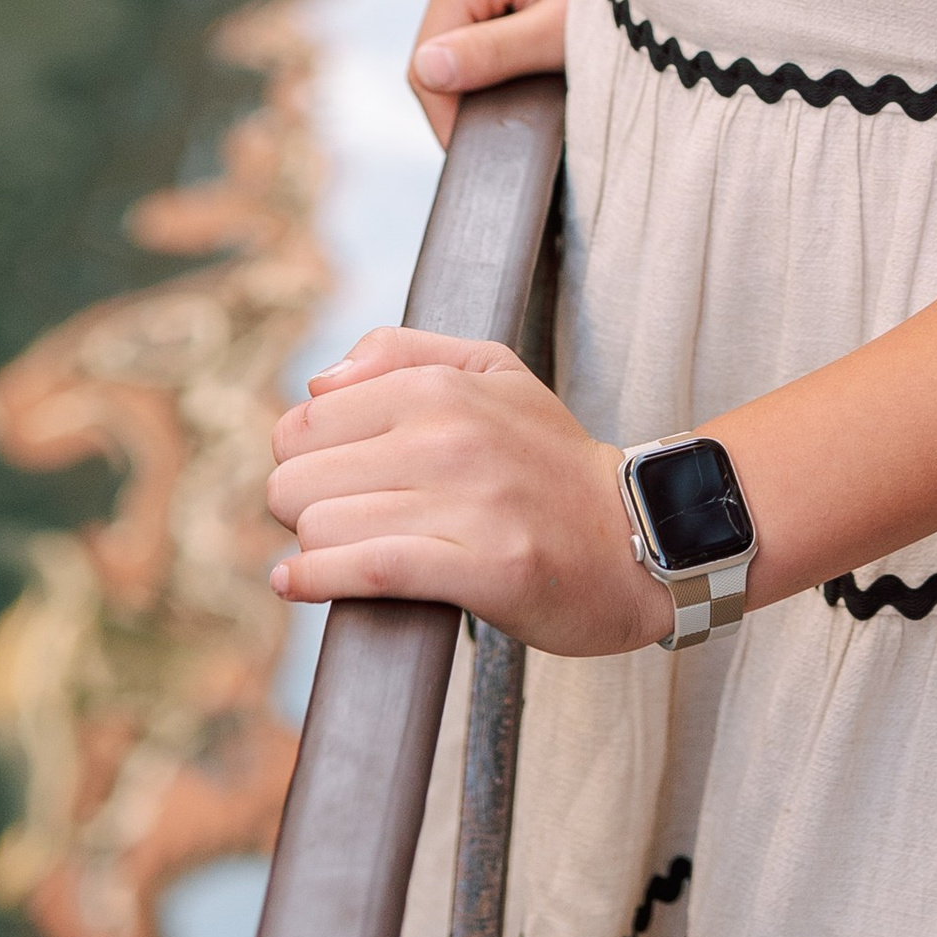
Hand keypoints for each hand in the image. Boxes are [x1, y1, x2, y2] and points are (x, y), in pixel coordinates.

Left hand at [266, 328, 662, 653]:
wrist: (638, 536)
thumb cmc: (551, 459)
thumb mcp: (493, 371)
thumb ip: (399, 353)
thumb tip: (317, 383)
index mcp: (441, 388)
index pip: (305, 421)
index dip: (302, 457)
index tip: (324, 478)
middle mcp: (448, 438)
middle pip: (298, 478)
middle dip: (300, 505)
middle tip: (334, 518)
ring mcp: (466, 504)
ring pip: (322, 526)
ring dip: (316, 549)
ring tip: (339, 553)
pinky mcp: (481, 568)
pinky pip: (367, 571)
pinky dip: (318, 580)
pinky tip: (298, 583)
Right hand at [407, 0, 600, 147]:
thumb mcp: (560, 32)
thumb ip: (492, 54)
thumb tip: (427, 71)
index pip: (427, 59)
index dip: (451, 117)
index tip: (486, 157)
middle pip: (440, 46)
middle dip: (474, 89)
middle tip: (526, 120)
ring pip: (455, 32)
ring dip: (487, 66)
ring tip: (537, 84)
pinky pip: (474, 11)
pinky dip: (497, 40)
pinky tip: (532, 52)